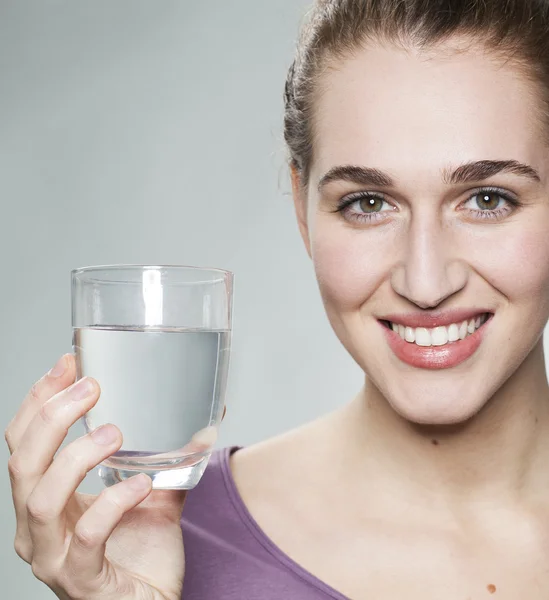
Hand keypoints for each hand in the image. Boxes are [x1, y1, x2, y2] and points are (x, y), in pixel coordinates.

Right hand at [5, 354, 185, 598]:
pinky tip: (142, 484)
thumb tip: (201, 418)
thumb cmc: (142, 553)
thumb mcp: (151, 495)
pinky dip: (113, 503)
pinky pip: (86, 536)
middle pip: (22, 463)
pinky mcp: (81, 579)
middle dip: (52, 416)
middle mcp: (38, 527)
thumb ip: (166, 460)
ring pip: (42, 497)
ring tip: (114, 432)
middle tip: (90, 385)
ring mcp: (54, 556)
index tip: (68, 361)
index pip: (23, 442)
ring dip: (76, 456)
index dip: (39, 399)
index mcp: (48, 499)